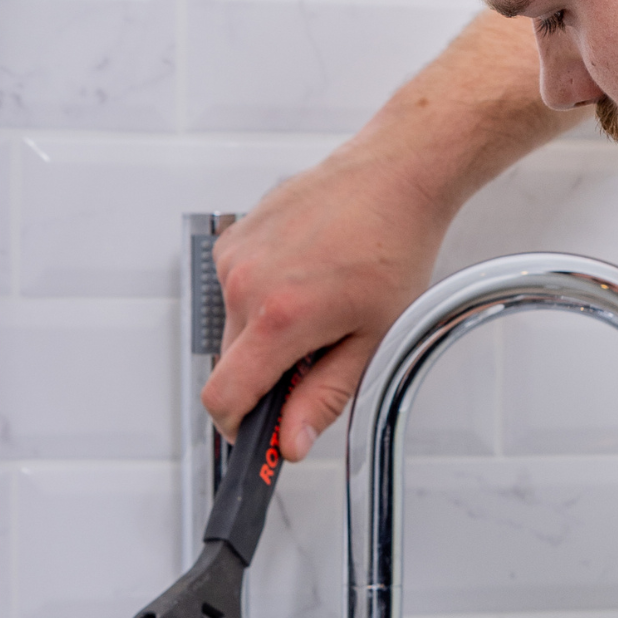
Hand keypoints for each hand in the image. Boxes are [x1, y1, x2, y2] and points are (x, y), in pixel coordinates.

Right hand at [200, 137, 451, 461]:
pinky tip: (306, 275)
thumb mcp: (374, 337)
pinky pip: (236, 288)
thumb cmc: (394, 245)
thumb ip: (326, 396)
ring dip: (267, 331)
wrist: (394, 176)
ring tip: (320, 302)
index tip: (259, 434)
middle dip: (267, 374)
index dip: (239, 426)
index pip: (224, 397)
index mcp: (279, 316)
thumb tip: (291, 441)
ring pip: (234, 326)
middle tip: (320, 352)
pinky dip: (263, 295)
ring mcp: (235, 256)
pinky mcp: (234, 237)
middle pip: (231, 364)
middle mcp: (245, 283)